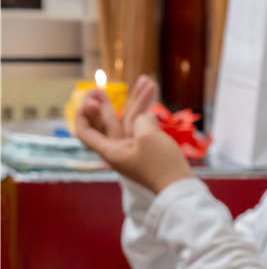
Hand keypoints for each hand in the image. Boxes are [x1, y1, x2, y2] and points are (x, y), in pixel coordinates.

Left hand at [75, 75, 193, 193]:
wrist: (180, 187)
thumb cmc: (162, 164)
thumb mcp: (148, 136)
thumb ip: (141, 119)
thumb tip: (143, 116)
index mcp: (110, 150)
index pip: (85, 132)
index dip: (83, 115)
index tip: (89, 100)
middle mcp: (119, 149)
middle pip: (107, 122)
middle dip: (104, 103)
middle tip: (99, 88)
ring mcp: (134, 149)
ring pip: (129, 121)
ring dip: (137, 101)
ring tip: (146, 81)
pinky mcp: (148, 150)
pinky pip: (142, 127)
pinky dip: (146, 113)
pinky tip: (151, 99)